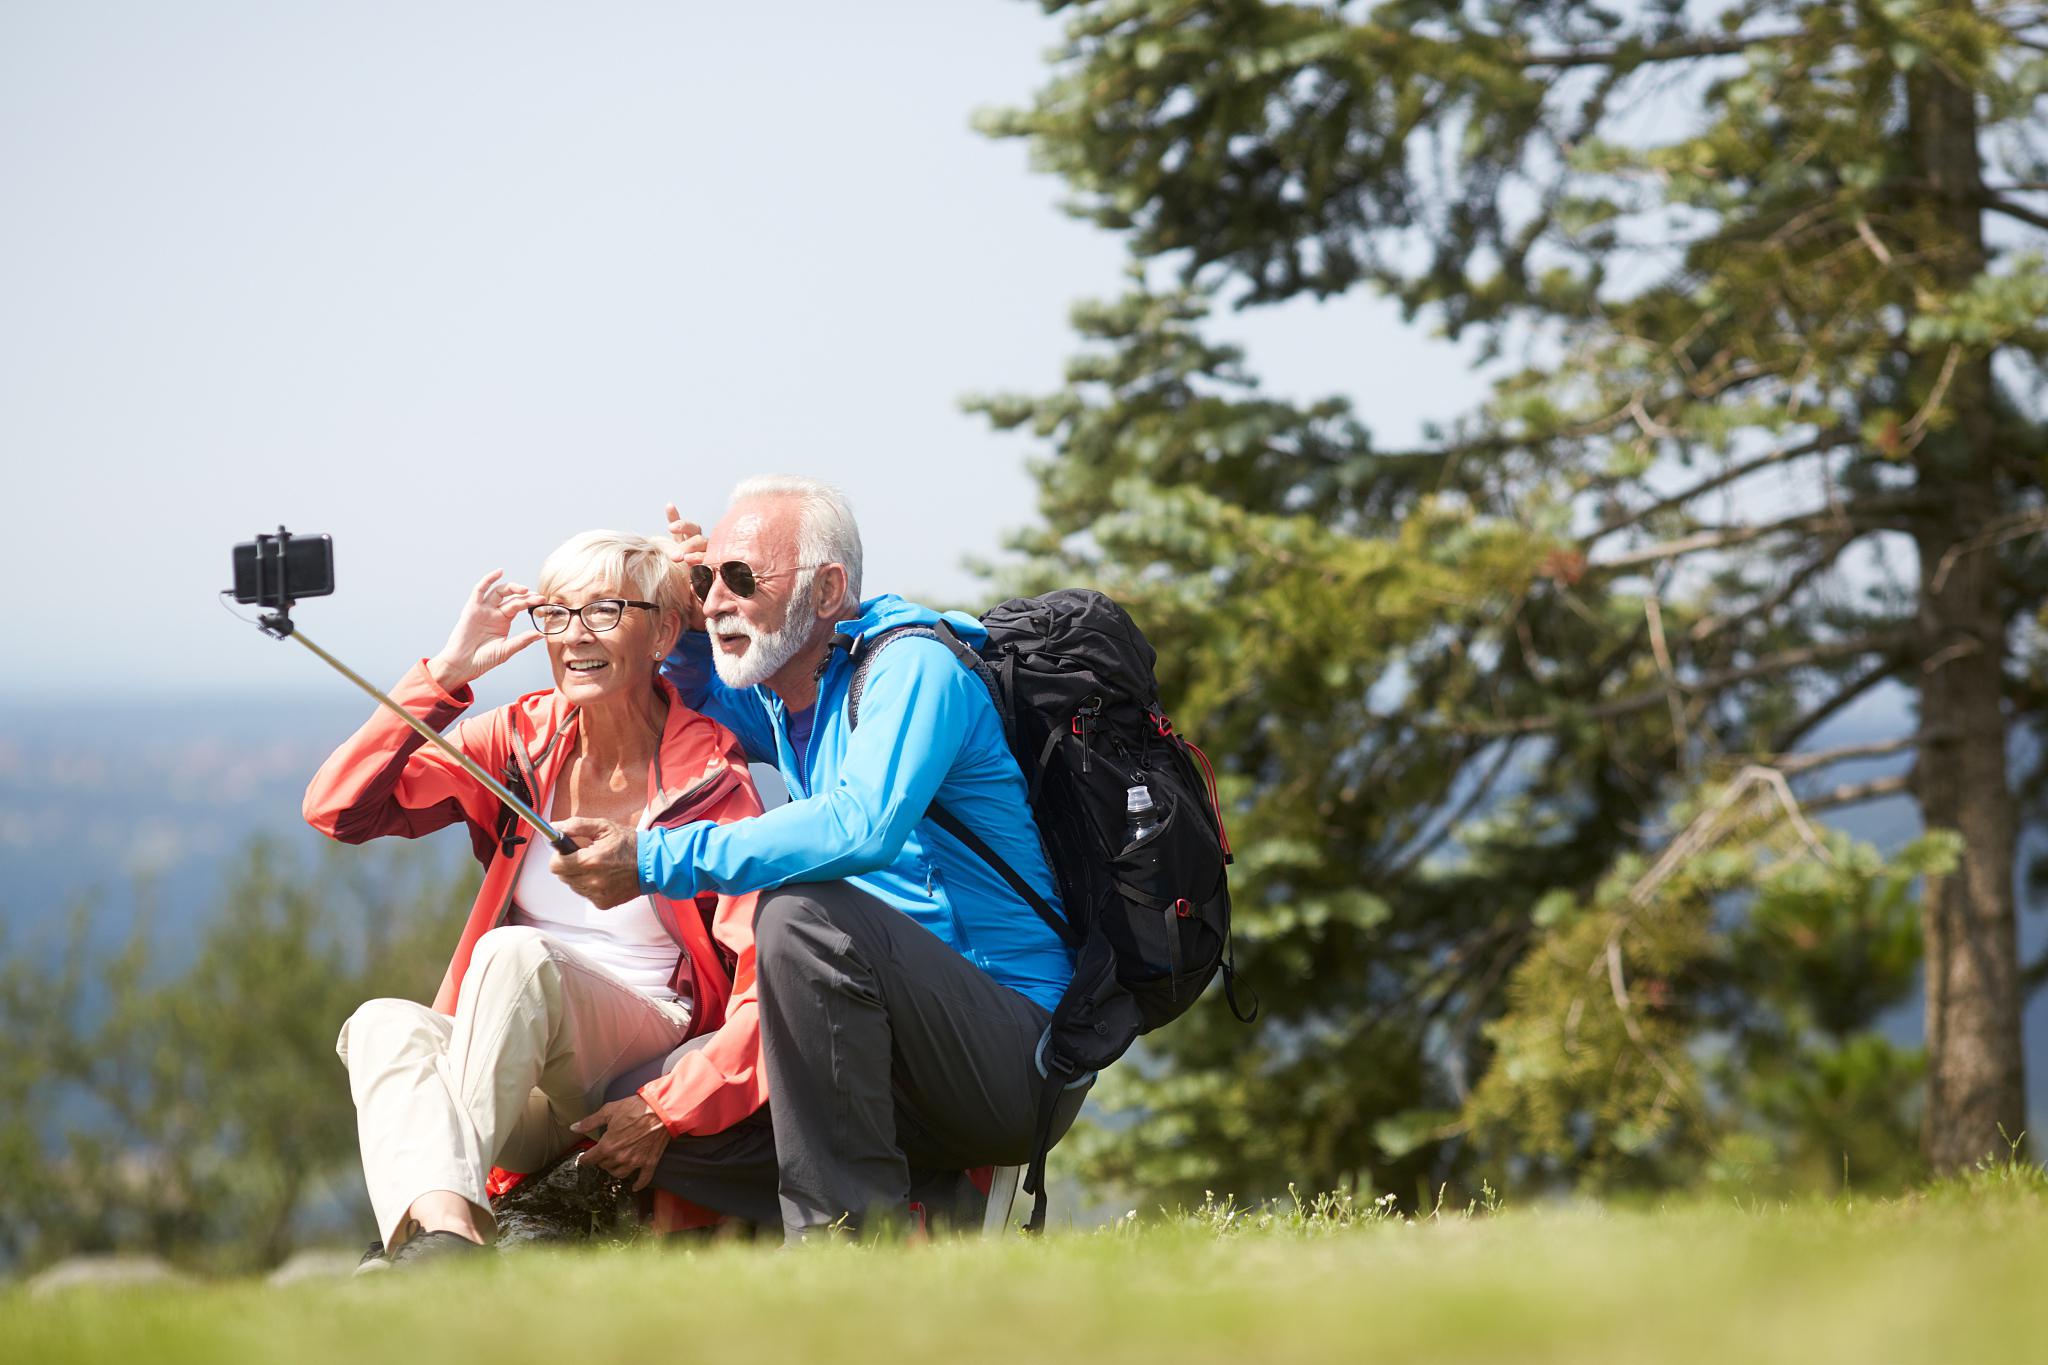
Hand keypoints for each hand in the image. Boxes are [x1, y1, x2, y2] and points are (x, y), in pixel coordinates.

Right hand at [427, 570, 542, 690]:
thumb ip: (522, 641)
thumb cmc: (483, 660)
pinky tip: (499, 572)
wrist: (463, 665)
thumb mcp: (506, 650)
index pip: (519, 606)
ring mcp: (483, 609)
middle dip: (525, 595)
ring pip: (498, 591)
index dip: (531, 602)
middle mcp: (494, 612)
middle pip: (511, 597)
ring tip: (524, 589)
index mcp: (503, 620)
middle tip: (538, 597)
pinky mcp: (472, 608)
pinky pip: (479, 590)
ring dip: (512, 587)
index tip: (543, 601)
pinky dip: (488, 579)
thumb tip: (541, 634)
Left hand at [551, 817, 643, 908]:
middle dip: (570, 865)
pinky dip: (590, 886)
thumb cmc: (630, 844)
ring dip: (580, 876)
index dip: (559, 857)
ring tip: (598, 866)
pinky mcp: (603, 903)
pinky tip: (604, 877)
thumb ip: (576, 826)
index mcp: (590, 861)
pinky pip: (586, 894)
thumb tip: (555, 827)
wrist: (653, 864)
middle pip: (563, 877)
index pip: (555, 866)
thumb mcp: (604, 827)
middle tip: (586, 856)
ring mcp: (597, 894)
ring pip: (574, 886)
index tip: (568, 851)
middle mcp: (592, 881)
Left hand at [569, 1095, 669, 1191]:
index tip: (583, 1159)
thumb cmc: (635, 1108)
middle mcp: (620, 1158)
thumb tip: (574, 1128)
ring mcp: (635, 1162)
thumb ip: (590, 1122)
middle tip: (603, 1154)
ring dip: (615, 1170)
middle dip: (601, 1160)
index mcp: (607, 1146)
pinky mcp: (649, 1163)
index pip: (590, 1158)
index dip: (585, 1158)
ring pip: (620, 1174)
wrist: (660, 1110)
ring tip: (615, 1164)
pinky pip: (643, 1179)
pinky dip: (638, 1185)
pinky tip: (635, 1187)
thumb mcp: (609, 1111)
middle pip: (604, 1166)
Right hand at [662, 501, 707, 632]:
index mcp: (712, 566)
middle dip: (688, 546)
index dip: (700, 558)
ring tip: (673, 528)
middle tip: (678, 556)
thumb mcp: (703, 602)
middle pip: (699, 541)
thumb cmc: (699, 602)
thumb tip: (710, 601)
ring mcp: (694, 545)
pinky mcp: (681, 541)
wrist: (693, 598)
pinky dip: (674, 517)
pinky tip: (669, 506)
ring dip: (683, 528)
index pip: (708, 557)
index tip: (691, 562)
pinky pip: (680, 527)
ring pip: (692, 531)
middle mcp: (705, 552)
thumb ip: (705, 599)